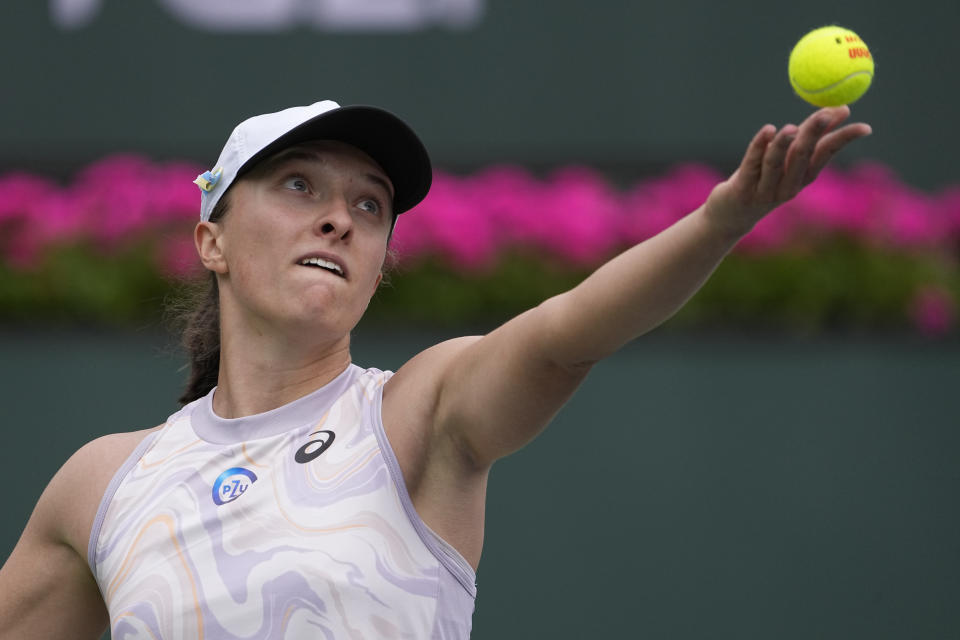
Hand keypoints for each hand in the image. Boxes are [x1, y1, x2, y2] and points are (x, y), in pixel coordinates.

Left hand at [705, 106, 871, 237]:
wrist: (732, 215)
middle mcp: (789, 185)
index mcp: (804, 176)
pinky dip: (759, 146)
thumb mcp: (791, 160)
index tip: (864, 126)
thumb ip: (814, 135)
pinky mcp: (743, 189)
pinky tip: (767, 130)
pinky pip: (752, 165)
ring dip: (784, 144)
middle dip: (814, 135)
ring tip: (792, 127)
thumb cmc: (765, 179)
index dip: (844, 139)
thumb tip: (842, 108)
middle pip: (802, 156)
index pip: (827, 154)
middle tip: (825, 114)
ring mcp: (765, 190)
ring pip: (776, 163)